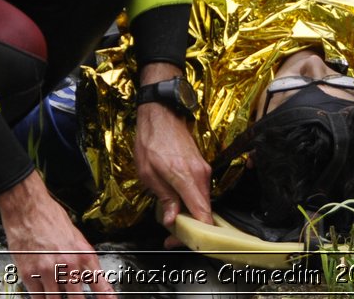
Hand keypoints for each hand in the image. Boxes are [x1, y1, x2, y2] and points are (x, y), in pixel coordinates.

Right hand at [0, 171, 114, 296]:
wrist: (27, 207)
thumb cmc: (50, 217)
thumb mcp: (76, 237)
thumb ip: (82, 259)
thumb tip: (88, 279)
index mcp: (84, 254)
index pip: (100, 287)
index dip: (105, 298)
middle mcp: (69, 265)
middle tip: (74, 297)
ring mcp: (48, 271)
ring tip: (58, 292)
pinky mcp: (29, 275)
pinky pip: (38, 298)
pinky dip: (42, 298)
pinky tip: (44, 295)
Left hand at [133, 65, 212, 232]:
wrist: (161, 113)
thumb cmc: (150, 140)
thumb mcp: (148, 173)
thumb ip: (164, 198)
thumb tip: (173, 220)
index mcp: (187, 178)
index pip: (203, 215)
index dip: (194, 235)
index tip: (177, 241)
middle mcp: (201, 176)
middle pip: (205, 212)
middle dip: (190, 228)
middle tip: (170, 234)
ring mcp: (204, 171)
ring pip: (203, 203)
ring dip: (190, 215)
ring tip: (170, 219)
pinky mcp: (202, 167)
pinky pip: (200, 192)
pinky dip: (191, 202)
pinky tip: (176, 203)